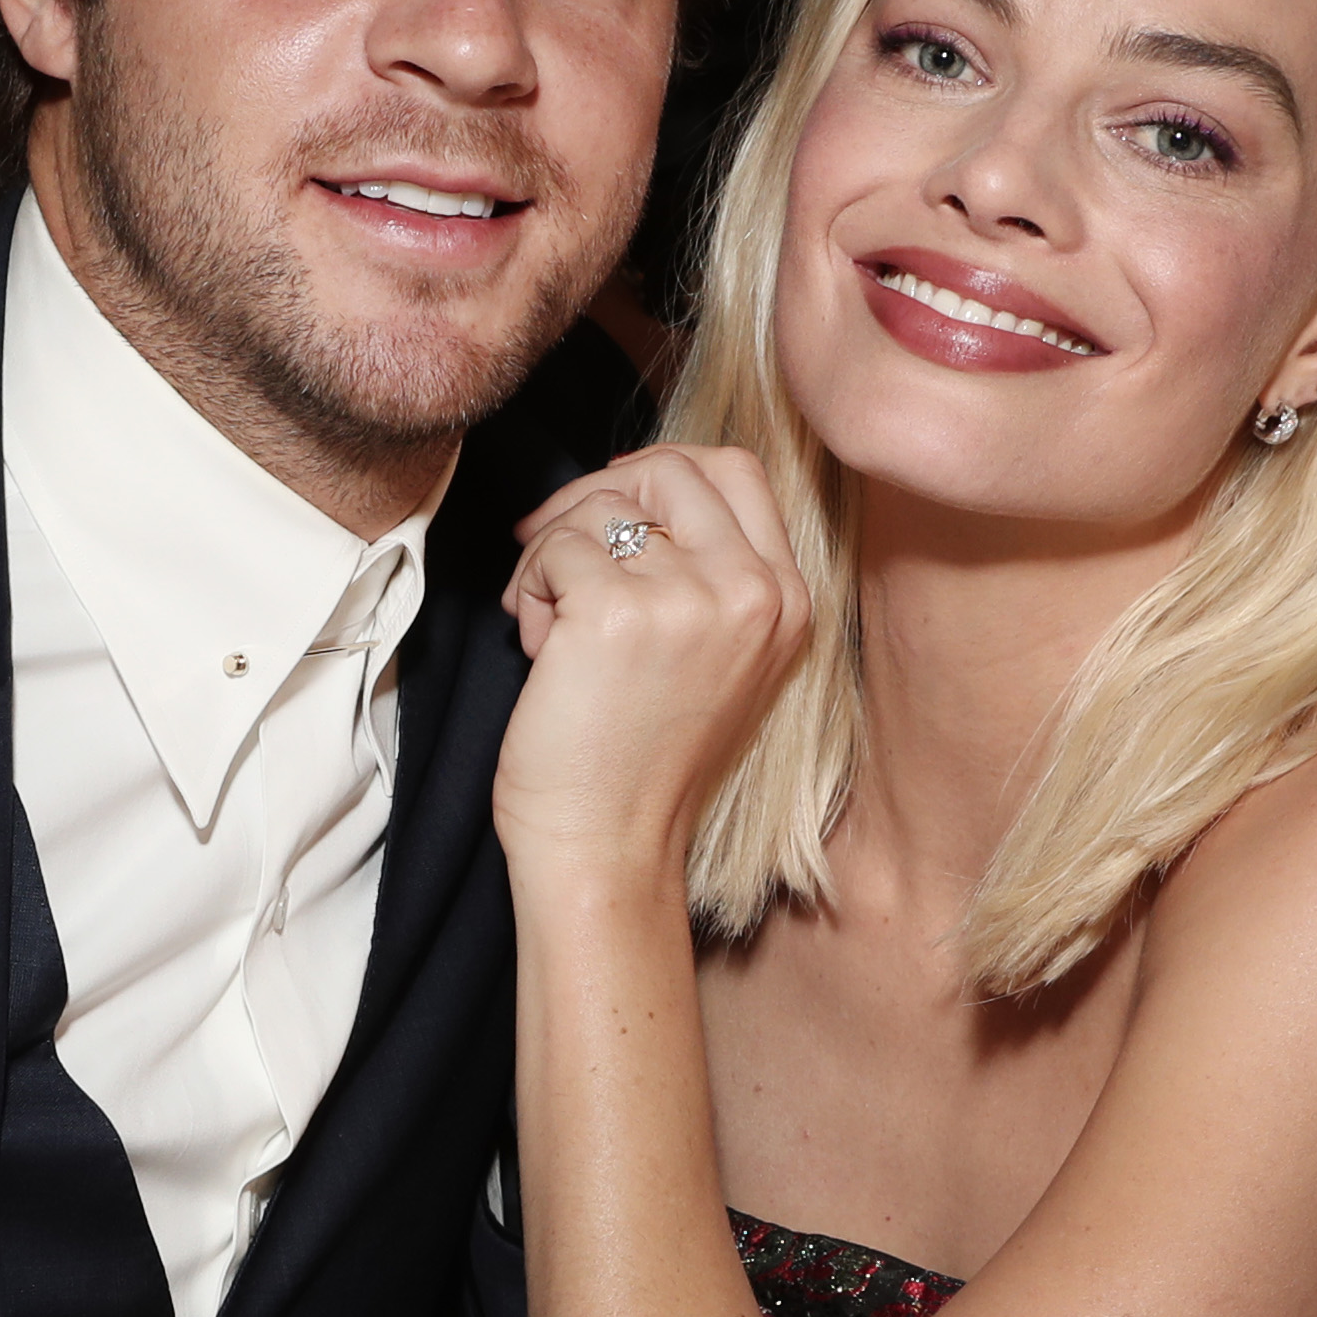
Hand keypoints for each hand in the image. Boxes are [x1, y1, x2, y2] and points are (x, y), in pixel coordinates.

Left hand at [493, 445, 811, 881]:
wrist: (608, 849)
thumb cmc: (640, 763)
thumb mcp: (714, 659)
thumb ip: (704, 575)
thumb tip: (629, 491)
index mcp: (787, 601)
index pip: (735, 470)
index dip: (659, 475)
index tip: (607, 510)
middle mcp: (754, 592)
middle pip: (669, 467)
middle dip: (594, 496)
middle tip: (551, 550)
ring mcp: (691, 598)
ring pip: (601, 506)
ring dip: (552, 554)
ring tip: (549, 627)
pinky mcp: (618, 611)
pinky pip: (553, 547)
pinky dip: (528, 590)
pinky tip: (539, 651)